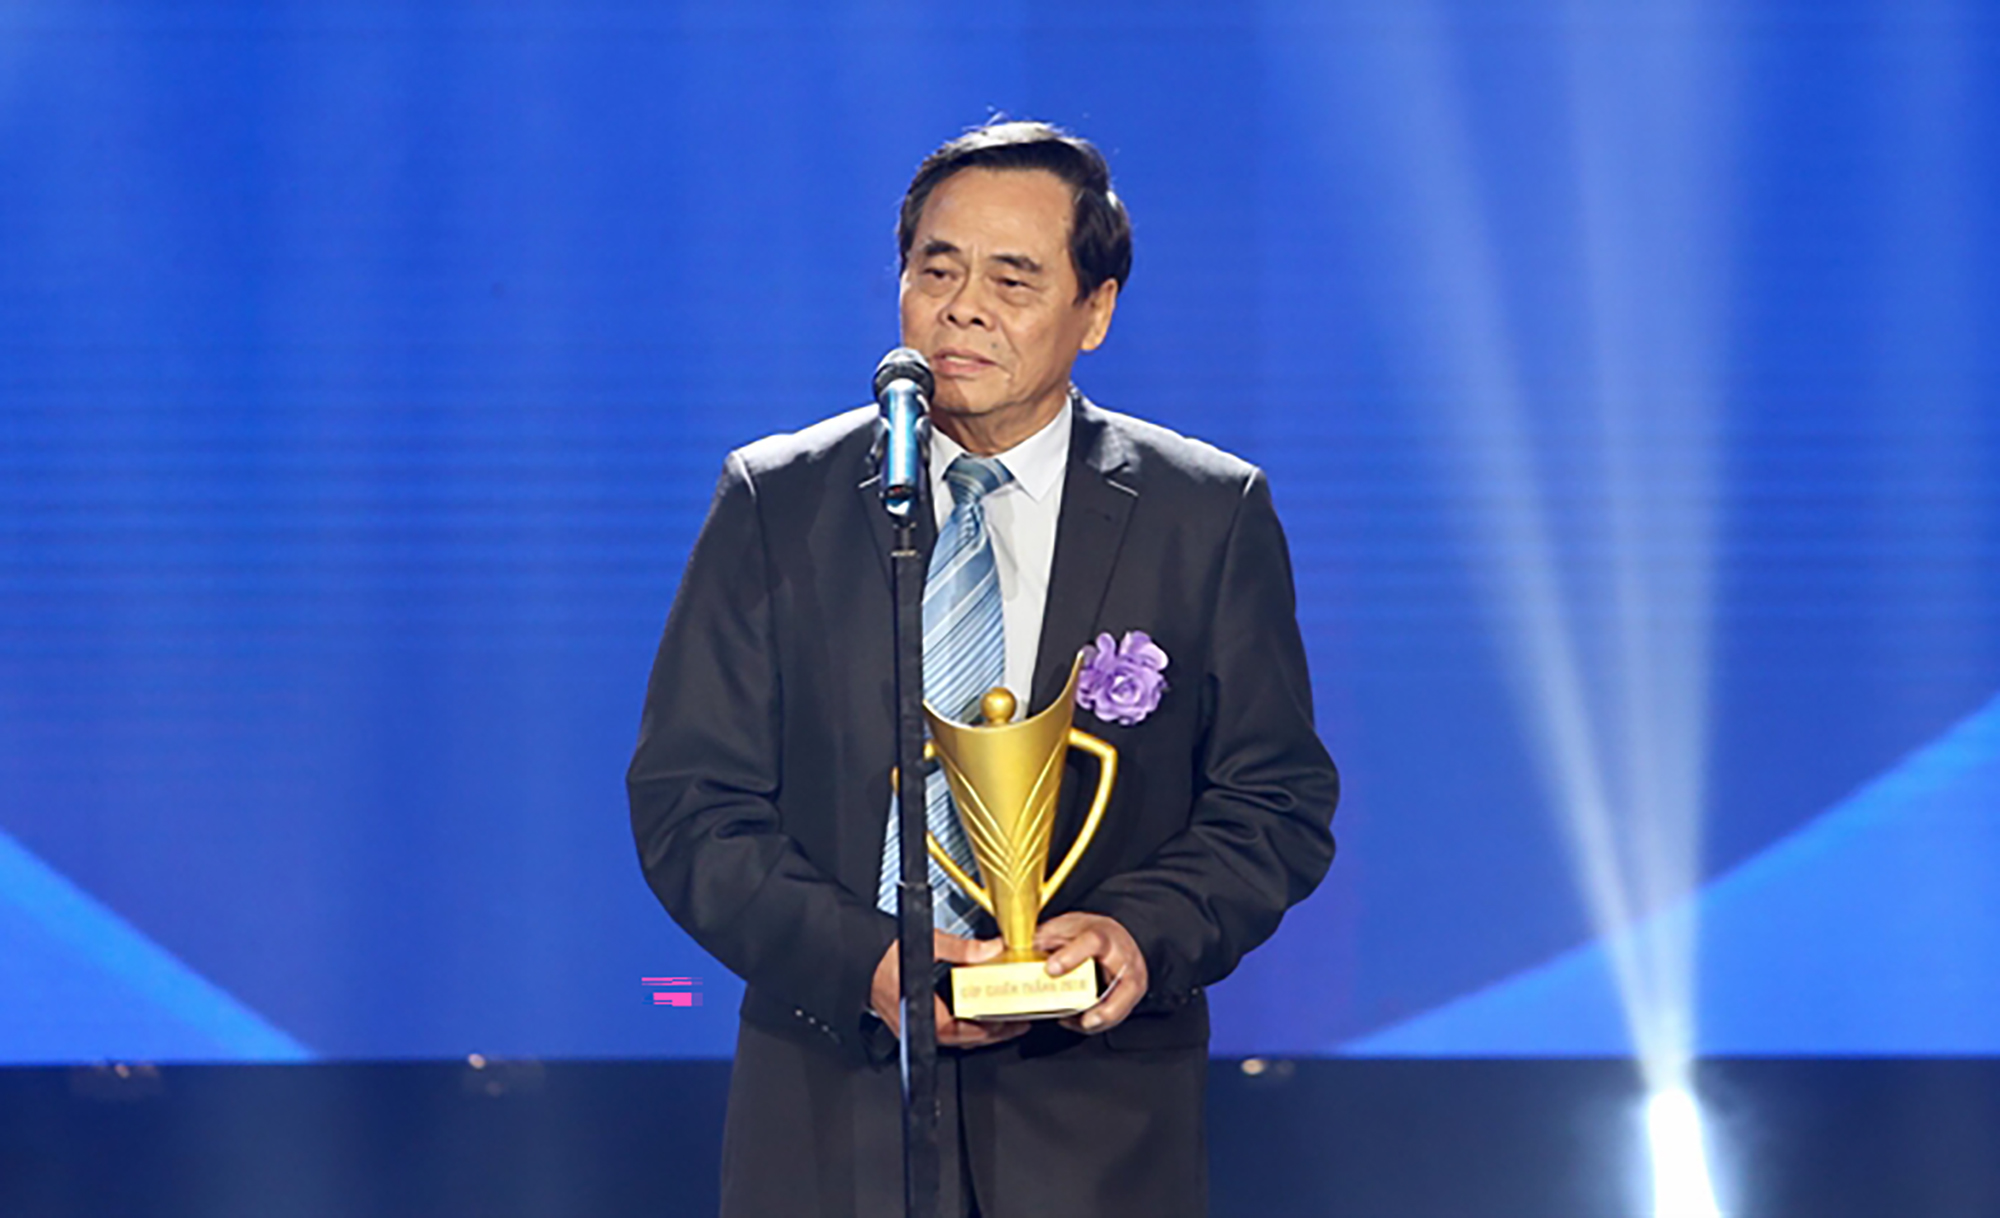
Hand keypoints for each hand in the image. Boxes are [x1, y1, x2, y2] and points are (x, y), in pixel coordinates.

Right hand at [871, 931, 1028, 1048]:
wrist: (857, 953)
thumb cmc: (881, 953)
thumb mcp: (928, 943)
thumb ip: (962, 949)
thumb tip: (990, 949)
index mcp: (919, 1010)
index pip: (960, 1031)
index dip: (987, 1031)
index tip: (1008, 1023)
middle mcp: (913, 1024)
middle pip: (959, 1039)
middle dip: (989, 1034)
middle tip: (1014, 1025)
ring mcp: (909, 1024)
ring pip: (950, 1037)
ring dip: (975, 1030)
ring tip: (999, 1021)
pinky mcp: (908, 1019)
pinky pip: (940, 1029)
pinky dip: (959, 1024)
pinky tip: (970, 1013)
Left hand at [1035, 912, 1148, 1034]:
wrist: (1110, 935)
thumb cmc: (1085, 933)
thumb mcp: (1062, 929)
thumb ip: (1040, 941)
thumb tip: (1010, 954)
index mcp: (1102, 933)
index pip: (1092, 942)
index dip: (1072, 956)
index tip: (1051, 968)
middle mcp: (1123, 955)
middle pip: (1125, 983)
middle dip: (1106, 1008)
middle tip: (1085, 1021)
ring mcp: (1133, 976)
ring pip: (1125, 1004)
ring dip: (1102, 1020)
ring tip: (1078, 1024)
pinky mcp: (1133, 993)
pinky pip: (1119, 1013)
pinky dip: (1099, 1022)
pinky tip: (1079, 1022)